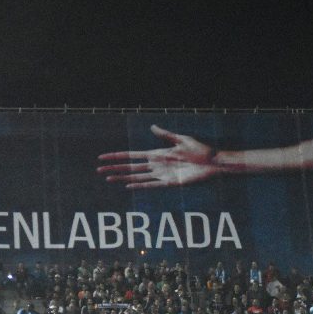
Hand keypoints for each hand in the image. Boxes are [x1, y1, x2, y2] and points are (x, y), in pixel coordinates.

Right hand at [97, 125, 219, 187]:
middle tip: (98, 171)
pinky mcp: (170, 183)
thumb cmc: (201, 151)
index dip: (117, 156)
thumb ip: (166, 135)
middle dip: (114, 168)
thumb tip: (151, 127)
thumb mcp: (182, 140)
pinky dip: (139, 185)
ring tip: (108, 179)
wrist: (213, 164)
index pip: (132, 156)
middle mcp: (156, 165)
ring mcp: (162, 175)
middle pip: (130, 167)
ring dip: (122, 177)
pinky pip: (151, 185)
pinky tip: (128, 185)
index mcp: (157, 154)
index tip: (103, 157)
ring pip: (137, 177)